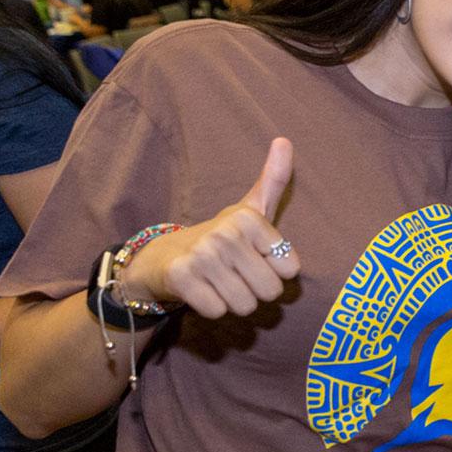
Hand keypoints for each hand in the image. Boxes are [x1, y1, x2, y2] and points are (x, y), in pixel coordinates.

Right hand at [118, 138, 299, 317]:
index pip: (290, 271)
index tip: (253, 257)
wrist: (161, 257)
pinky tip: (201, 290)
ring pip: (245, 305)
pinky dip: (212, 308)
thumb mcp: (250, 209)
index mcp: (249, 218)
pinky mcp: (182, 277)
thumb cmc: (220, 237)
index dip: (273, 271)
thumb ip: (273, 180)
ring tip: (218, 282)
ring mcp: (202, 254)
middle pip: (270, 291)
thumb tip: (284, 140)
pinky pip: (218, 311)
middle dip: (255, 291)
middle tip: (235, 274)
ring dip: (234, 301)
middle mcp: (226, 233)